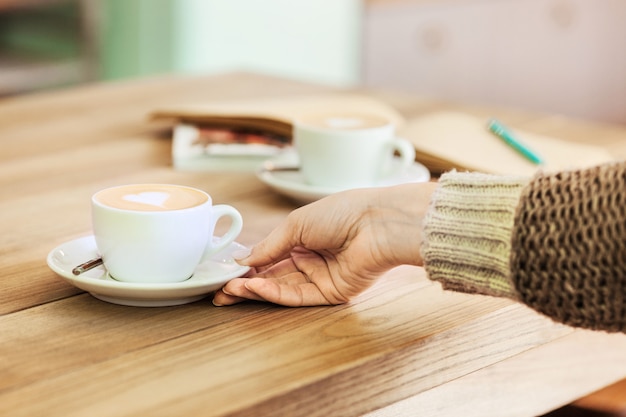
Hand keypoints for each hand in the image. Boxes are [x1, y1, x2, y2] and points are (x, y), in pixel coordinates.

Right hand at [213, 182, 436, 306]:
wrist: (376, 223)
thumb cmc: (341, 213)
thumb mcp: (296, 224)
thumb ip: (269, 246)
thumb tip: (242, 260)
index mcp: (304, 238)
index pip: (270, 256)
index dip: (247, 266)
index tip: (224, 274)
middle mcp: (311, 259)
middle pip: (273, 276)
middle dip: (246, 284)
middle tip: (220, 293)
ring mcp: (321, 278)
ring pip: (282, 288)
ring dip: (256, 290)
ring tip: (231, 290)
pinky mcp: (331, 294)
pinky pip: (298, 296)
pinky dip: (275, 293)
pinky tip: (256, 287)